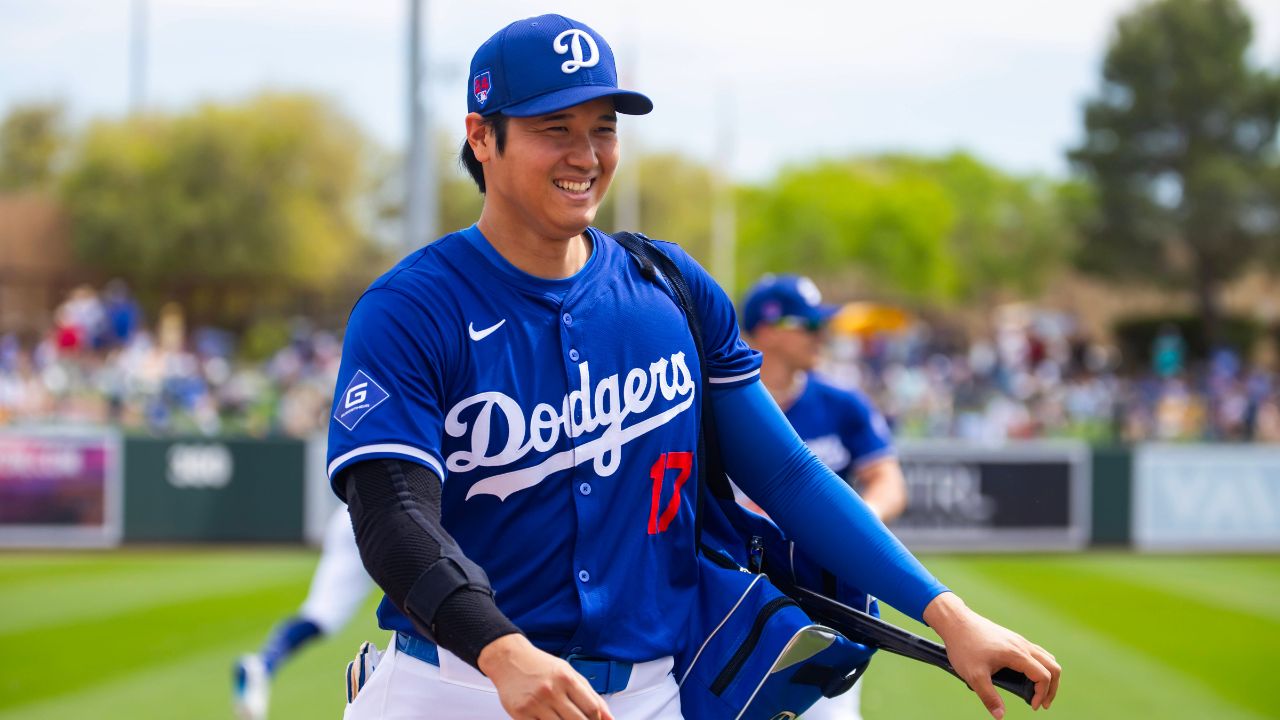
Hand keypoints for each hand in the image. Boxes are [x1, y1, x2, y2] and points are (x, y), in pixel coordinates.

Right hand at [477, 634, 614, 719]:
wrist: (509, 659)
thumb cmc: (540, 665)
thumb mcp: (569, 672)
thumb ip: (591, 694)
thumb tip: (609, 717)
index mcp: (566, 678)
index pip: (592, 708)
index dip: (598, 719)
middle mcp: (551, 690)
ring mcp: (535, 703)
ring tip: (563, 717)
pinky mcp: (521, 713)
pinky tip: (549, 718)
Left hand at [923, 593, 1060, 717]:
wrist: (955, 621)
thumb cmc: (964, 646)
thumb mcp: (974, 675)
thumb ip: (988, 697)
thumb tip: (1000, 715)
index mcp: (1017, 654)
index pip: (1044, 676)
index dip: (1042, 694)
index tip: (1033, 707)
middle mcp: (1022, 645)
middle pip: (1052, 666)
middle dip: (1052, 688)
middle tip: (1043, 703)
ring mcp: (1018, 640)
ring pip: (1046, 658)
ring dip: (1048, 676)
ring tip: (1038, 692)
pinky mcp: (1012, 638)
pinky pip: (1036, 652)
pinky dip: (1040, 666)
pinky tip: (1026, 675)